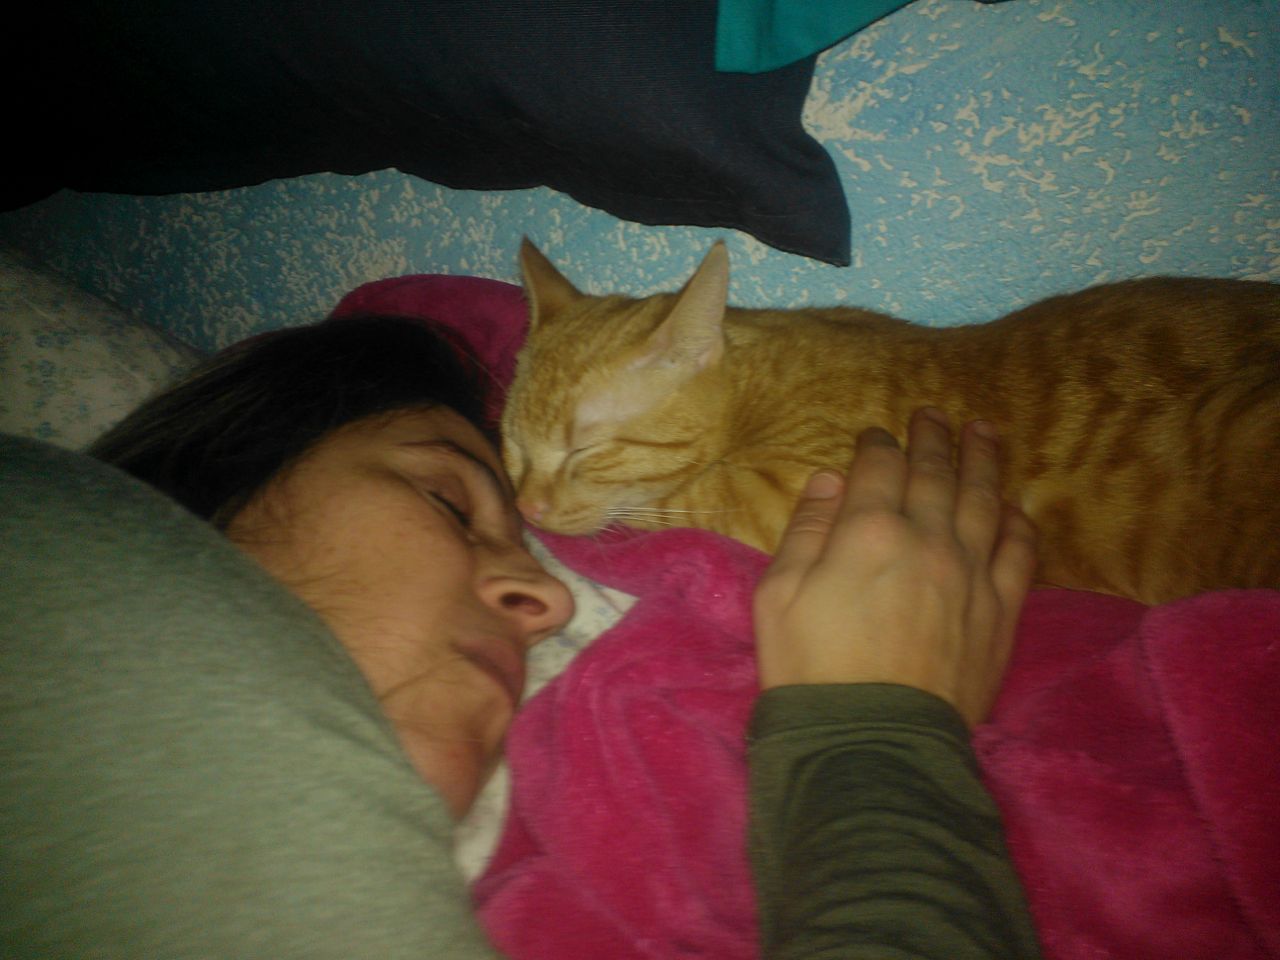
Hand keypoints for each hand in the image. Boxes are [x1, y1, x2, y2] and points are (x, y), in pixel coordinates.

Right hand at [752, 408, 1037, 727]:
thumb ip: (805, 531)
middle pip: (936, 472)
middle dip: (934, 437)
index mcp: (867, 531)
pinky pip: (1020, 552)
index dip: (876, 445)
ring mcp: (971, 573)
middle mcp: (927, 539)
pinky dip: (1018, 521)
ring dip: (983, 461)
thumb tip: (830, 480)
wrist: (870, 743)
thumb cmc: (810, 670)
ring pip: (984, 500)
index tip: (875, 437)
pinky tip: (1013, 505)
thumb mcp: (778, 596)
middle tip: (934, 414)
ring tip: (983, 431)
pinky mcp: (1001, 611)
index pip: (879, 466)